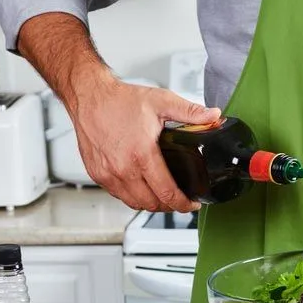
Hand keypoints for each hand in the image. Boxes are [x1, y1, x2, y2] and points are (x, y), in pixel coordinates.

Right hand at [70, 76, 220, 211]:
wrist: (89, 96)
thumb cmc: (120, 100)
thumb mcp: (161, 102)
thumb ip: (190, 112)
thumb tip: (214, 117)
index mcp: (142, 154)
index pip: (167, 193)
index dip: (184, 203)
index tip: (192, 203)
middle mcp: (123, 168)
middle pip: (153, 204)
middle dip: (171, 206)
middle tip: (181, 200)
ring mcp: (108, 174)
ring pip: (136, 203)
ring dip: (152, 204)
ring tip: (163, 196)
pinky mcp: (97, 175)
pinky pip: (120, 196)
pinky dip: (133, 196)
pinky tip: (142, 188)